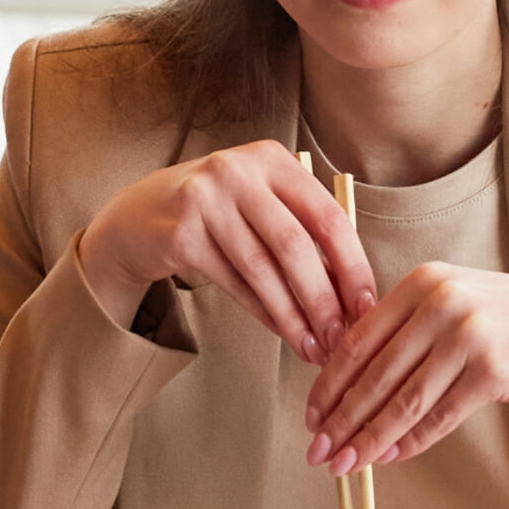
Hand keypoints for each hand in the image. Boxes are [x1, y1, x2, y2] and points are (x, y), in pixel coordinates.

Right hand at [78, 140, 375, 362]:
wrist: (141, 217)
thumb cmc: (218, 215)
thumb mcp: (262, 208)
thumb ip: (304, 237)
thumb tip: (351, 299)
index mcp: (273, 160)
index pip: (328, 216)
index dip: (353, 266)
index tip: (366, 308)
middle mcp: (239, 171)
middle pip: (295, 245)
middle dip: (323, 299)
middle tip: (340, 340)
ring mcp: (206, 198)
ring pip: (262, 269)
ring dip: (292, 316)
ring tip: (312, 348)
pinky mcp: (181, 232)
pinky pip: (233, 282)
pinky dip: (262, 312)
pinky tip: (282, 332)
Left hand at [304, 264, 508, 473]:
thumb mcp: (456, 302)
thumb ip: (407, 329)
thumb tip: (350, 383)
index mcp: (422, 282)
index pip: (358, 339)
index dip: (329, 384)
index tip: (311, 416)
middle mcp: (442, 301)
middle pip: (374, 374)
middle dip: (340, 419)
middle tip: (317, 451)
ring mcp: (468, 334)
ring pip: (402, 400)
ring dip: (367, 439)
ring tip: (343, 465)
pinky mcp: (493, 370)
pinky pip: (437, 416)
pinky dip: (408, 442)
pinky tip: (388, 458)